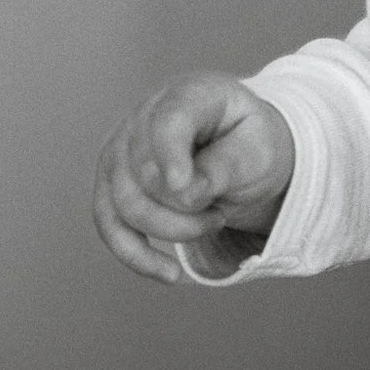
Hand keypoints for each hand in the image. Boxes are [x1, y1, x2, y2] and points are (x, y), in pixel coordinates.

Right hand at [93, 71, 294, 282]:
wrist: (244, 152)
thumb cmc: (253, 144)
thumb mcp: (259, 149)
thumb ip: (225, 165)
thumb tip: (185, 194)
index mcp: (191, 94)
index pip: (169, 122)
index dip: (170, 155)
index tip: (184, 188)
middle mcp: (144, 117)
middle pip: (144, 173)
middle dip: (187, 207)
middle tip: (223, 211)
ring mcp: (120, 151)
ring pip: (123, 204)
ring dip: (170, 229)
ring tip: (213, 222)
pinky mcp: (111, 185)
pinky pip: (110, 226)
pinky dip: (137, 255)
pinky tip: (169, 274)